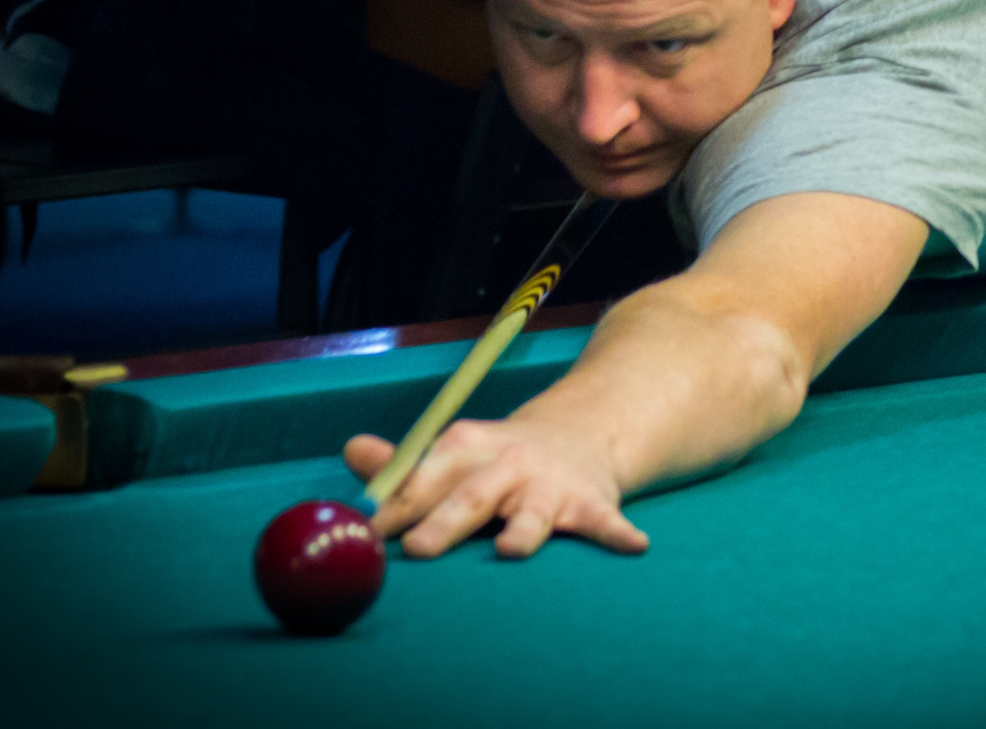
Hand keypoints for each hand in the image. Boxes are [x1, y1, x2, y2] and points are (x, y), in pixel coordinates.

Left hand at [343, 417, 650, 559]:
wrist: (578, 435)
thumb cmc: (497, 460)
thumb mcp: (453, 455)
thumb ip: (404, 466)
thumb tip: (351, 451)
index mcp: (467, 448)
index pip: (427, 477)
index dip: (398, 506)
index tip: (373, 534)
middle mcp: (508, 463)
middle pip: (472, 495)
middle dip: (445, 521)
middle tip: (419, 550)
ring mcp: (550, 484)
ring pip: (533, 511)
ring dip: (524, 530)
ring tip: (512, 550)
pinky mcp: (590, 502)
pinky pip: (604, 522)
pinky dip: (618, 533)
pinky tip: (633, 545)